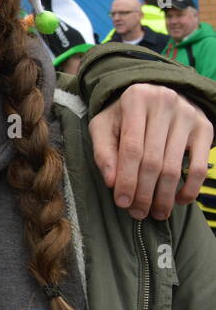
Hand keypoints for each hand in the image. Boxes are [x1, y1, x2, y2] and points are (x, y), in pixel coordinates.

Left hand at [88, 83, 213, 219]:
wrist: (155, 96)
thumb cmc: (124, 116)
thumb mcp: (104, 126)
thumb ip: (103, 151)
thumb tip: (111, 181)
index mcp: (136, 99)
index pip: (131, 148)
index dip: (126, 178)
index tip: (121, 202)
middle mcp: (165, 103)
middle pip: (153, 160)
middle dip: (144, 192)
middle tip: (137, 213)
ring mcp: (188, 115)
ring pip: (174, 166)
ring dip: (164, 196)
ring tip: (155, 213)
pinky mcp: (205, 127)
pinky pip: (199, 166)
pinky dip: (190, 188)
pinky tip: (178, 201)